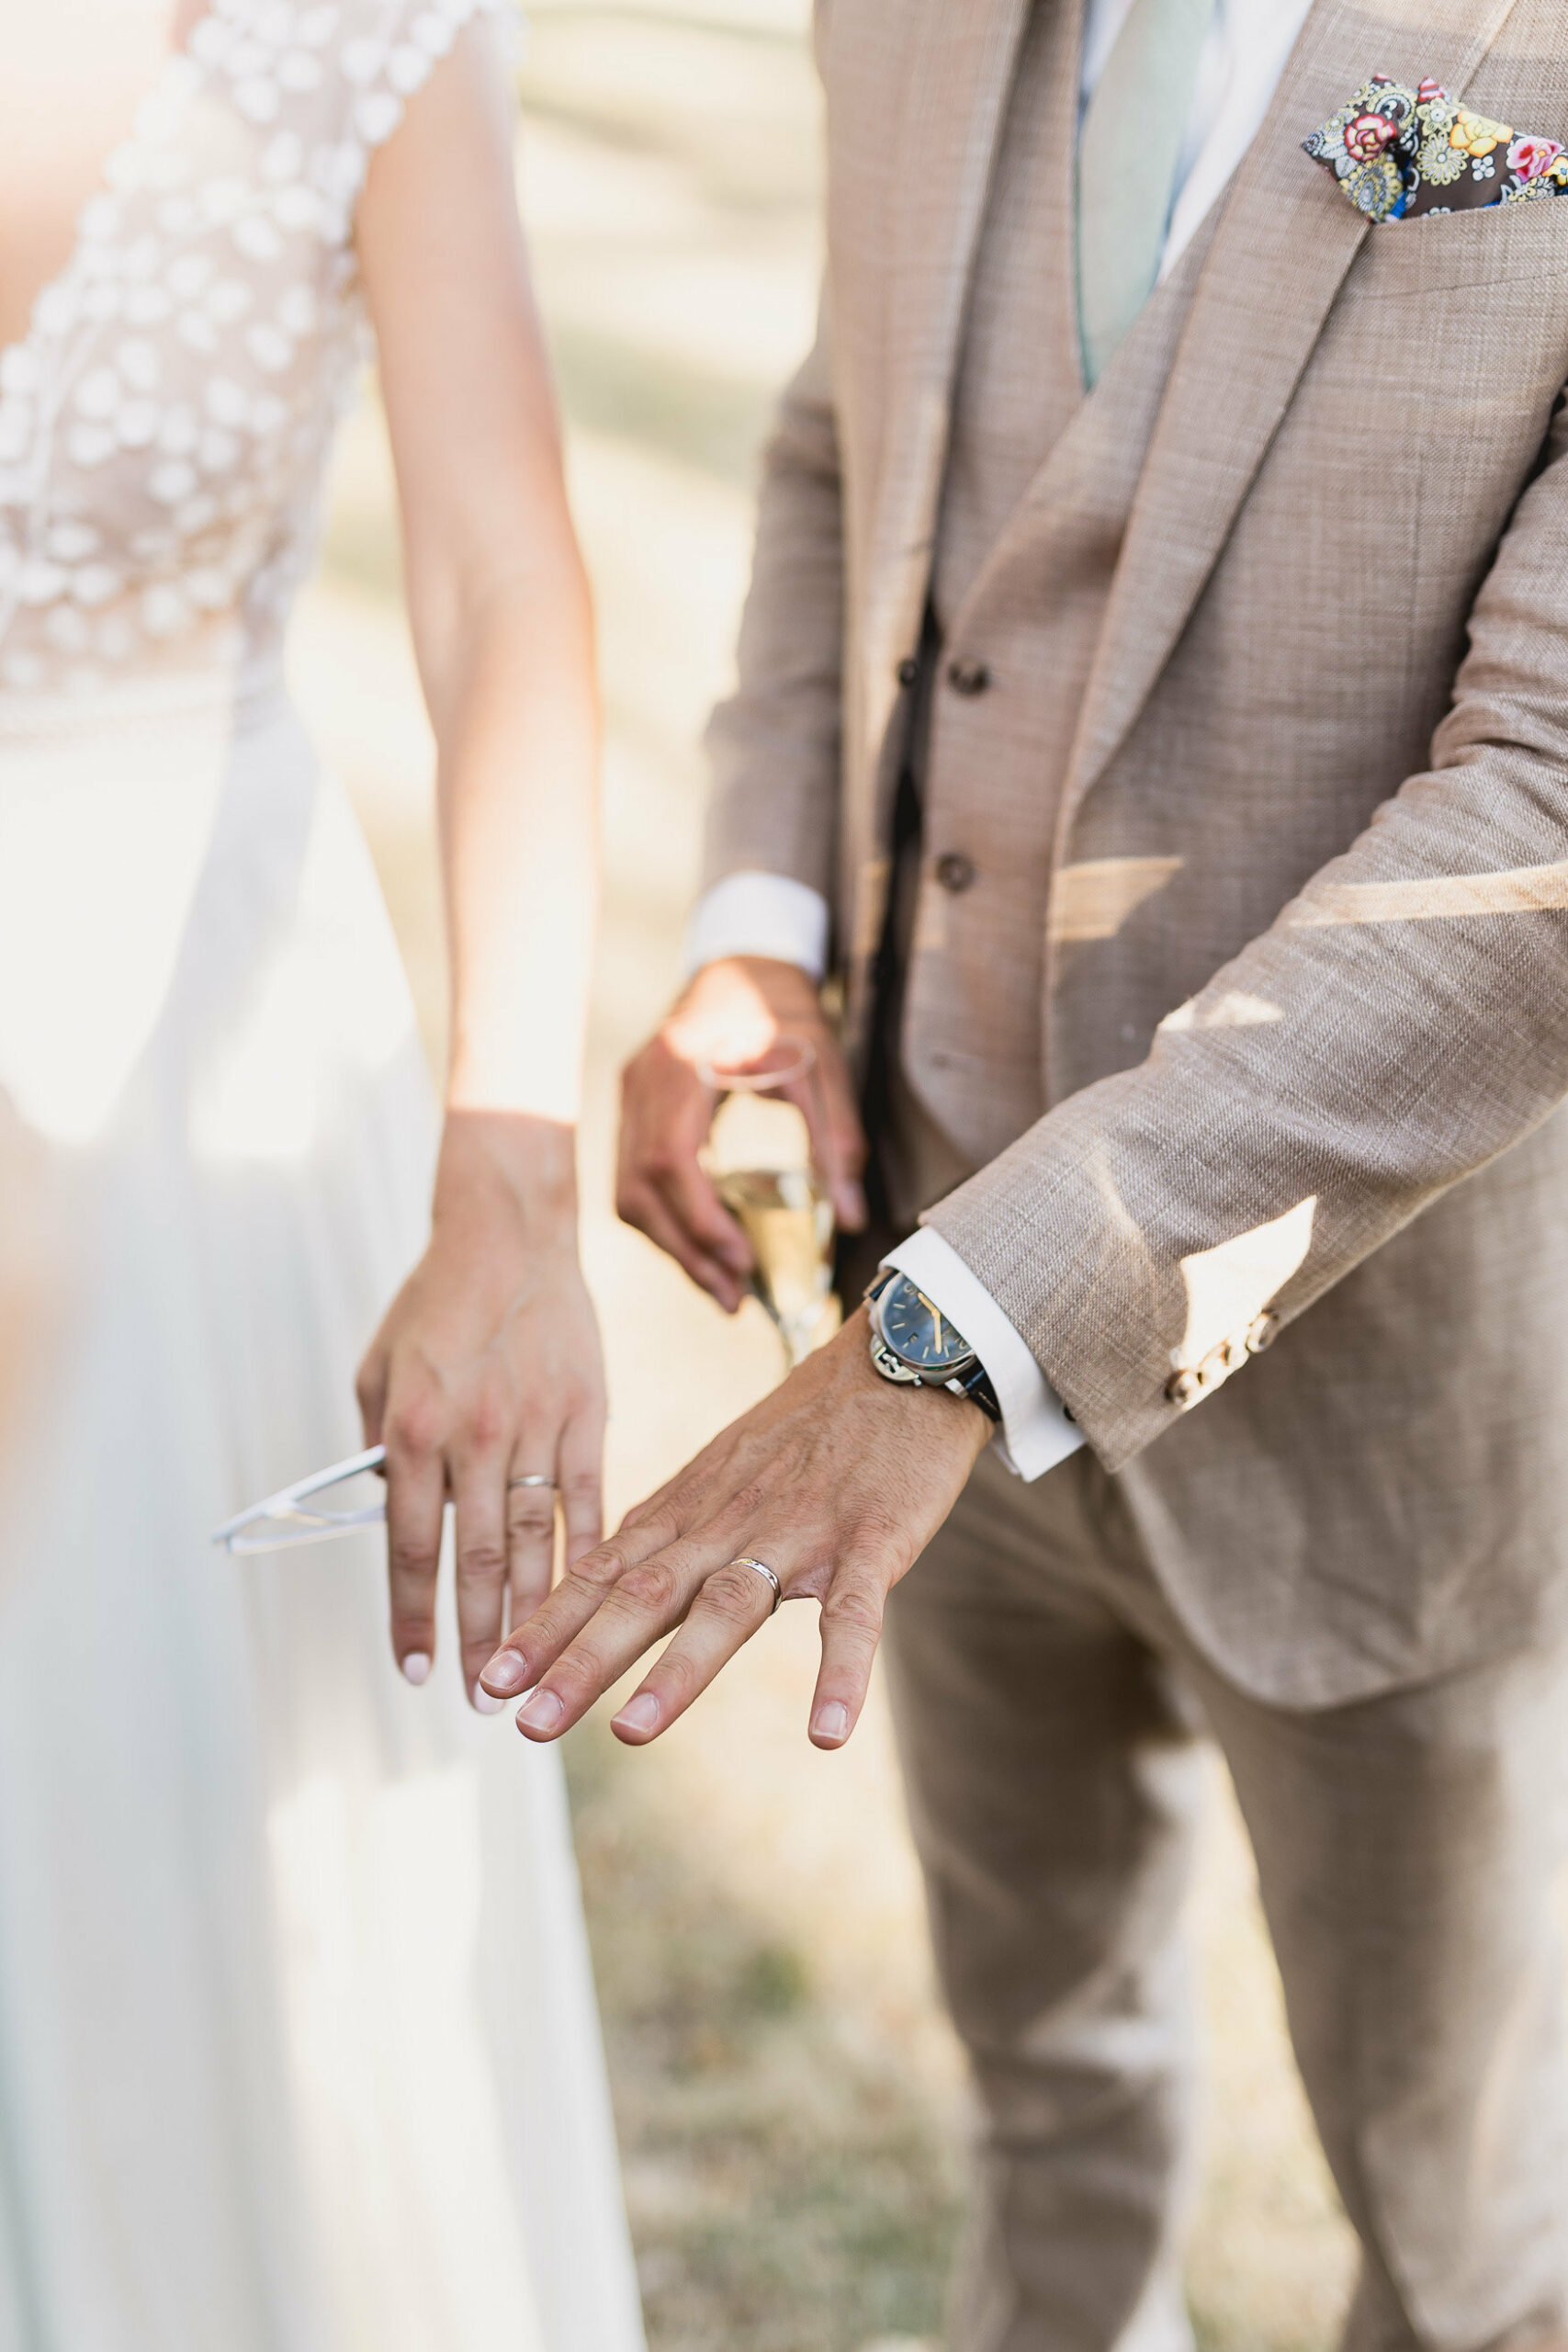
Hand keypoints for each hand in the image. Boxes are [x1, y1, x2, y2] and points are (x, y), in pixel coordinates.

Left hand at [356, 1110, 604, 1705]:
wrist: (509, 1233)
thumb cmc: (434, 1301)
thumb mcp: (378, 1369)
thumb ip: (380, 1449)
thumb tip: (390, 1520)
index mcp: (414, 1427)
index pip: (411, 1547)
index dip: (411, 1616)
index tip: (412, 1669)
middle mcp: (476, 1435)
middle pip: (477, 1561)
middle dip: (474, 1638)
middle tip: (478, 1700)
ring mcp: (538, 1426)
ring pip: (537, 1543)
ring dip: (530, 1616)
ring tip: (528, 1672)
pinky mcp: (588, 1414)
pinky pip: (588, 1501)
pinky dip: (586, 1558)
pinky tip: (585, 1605)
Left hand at [476, 1309, 988, 1747]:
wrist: (900, 1357)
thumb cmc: (810, 1426)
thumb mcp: (720, 1470)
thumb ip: (668, 1529)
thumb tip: (597, 1579)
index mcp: (691, 1509)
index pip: (602, 1574)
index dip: (545, 1628)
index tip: (490, 1680)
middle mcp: (730, 1522)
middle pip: (644, 1595)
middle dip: (580, 1660)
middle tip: (525, 1722)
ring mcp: (800, 1531)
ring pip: (729, 1605)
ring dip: (678, 1672)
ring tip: (628, 1734)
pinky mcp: (873, 1540)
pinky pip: (854, 1616)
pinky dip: (842, 1675)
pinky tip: (828, 1734)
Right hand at [617, 955, 867, 1312]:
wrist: (743, 960)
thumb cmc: (784, 1008)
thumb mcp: (821, 1065)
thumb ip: (836, 1138)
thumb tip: (849, 1218)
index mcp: (679, 1065)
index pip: (669, 1159)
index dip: (698, 1220)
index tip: (738, 1263)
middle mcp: (640, 1082)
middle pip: (639, 1188)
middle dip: (684, 1251)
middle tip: (731, 1298)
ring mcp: (628, 1096)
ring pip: (627, 1192)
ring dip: (671, 1246)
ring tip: (721, 1285)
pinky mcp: (633, 1109)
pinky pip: (633, 1179)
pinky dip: (665, 1220)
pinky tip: (703, 1245)